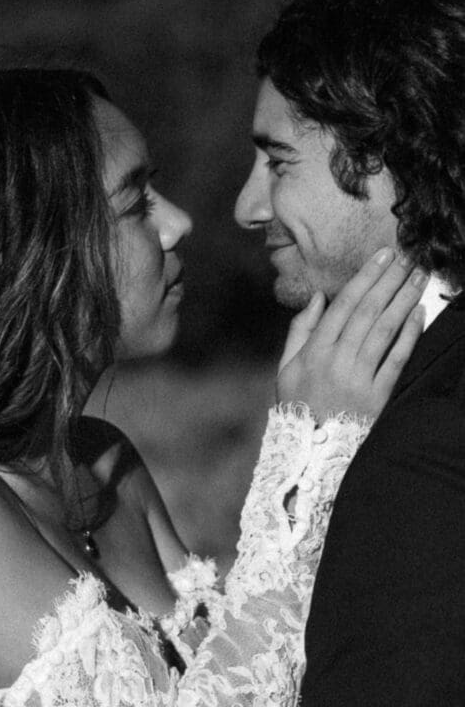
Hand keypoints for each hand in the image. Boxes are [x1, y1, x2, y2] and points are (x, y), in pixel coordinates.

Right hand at [277, 248, 426, 422]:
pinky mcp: (378, 397)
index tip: (383, 255)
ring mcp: (359, 379)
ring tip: (419, 278)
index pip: (344, 305)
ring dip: (404, 300)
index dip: (365, 277)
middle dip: (390, 280)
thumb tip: (317, 297)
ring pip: (385, 330)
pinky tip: (419, 313)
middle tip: (408, 256)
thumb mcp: (286, 367)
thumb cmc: (298, 405)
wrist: (311, 451)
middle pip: (368, 312)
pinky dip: (409, 335)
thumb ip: (300, 329)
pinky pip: (396, 360)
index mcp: (314, 351)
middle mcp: (337, 361)